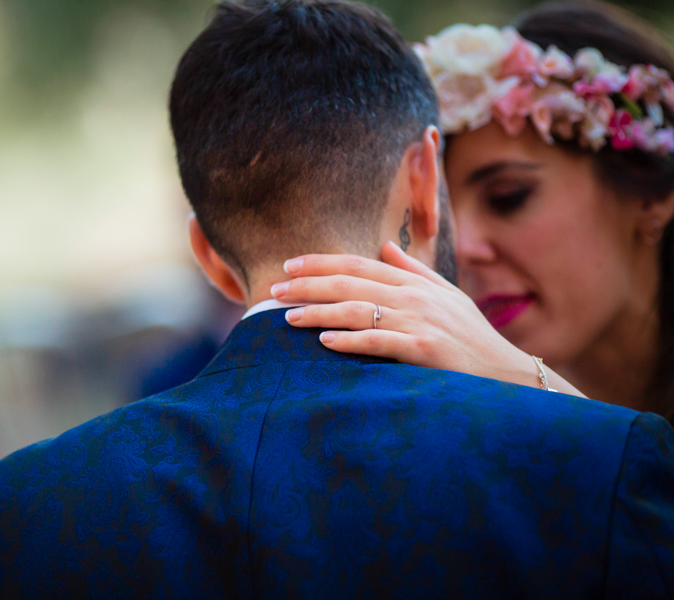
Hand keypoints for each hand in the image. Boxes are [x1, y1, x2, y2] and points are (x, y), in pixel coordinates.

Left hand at [272, 242, 582, 394]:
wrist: (506, 373)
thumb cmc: (471, 336)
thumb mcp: (446, 296)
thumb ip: (413, 270)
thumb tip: (384, 246)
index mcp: (414, 282)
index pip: (358, 264)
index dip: (321, 262)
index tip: (289, 265)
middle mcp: (413, 297)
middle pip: (350, 282)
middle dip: (307, 285)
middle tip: (275, 289)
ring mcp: (418, 322)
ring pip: (357, 310)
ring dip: (318, 312)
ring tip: (287, 317)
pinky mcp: (423, 350)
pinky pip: (378, 341)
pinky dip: (349, 340)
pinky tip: (323, 342)